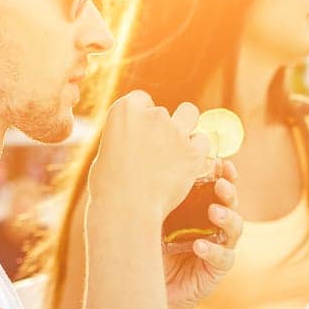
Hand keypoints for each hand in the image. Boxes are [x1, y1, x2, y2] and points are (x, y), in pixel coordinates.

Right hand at [91, 91, 211, 215]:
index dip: (142, 117)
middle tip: (156, 150)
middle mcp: (152, 114)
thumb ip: (123, 138)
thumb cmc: (108, 186)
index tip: (140, 133)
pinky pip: (203, 141)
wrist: (126, 208)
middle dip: (161, 127)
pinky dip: (198, 150)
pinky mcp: (193, 152)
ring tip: (179, 146)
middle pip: (163, 111)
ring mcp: (175, 132)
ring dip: (186, 125)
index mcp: (125, 109)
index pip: (141, 99)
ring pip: (189, 113)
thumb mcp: (105, 152)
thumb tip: (130, 140)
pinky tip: (190, 161)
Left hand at [164, 159, 241, 308]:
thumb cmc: (153, 248)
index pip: (218, 189)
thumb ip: (159, 202)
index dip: (225, 175)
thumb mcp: (153, 221)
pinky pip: (223, 258)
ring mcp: (220, 247)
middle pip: (232, 205)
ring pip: (235, 229)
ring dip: (227, 218)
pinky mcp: (218, 269)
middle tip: (221, 185)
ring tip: (214, 212)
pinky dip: (212, 250)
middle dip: (229, 193)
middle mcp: (215, 226)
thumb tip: (148, 172)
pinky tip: (200, 246)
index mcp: (202, 210)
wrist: (151, 286)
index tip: (223, 163)